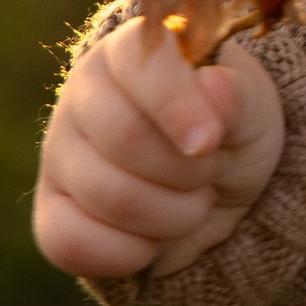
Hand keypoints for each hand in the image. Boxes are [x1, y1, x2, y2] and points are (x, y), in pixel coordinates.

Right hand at [34, 22, 286, 280]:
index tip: (209, 143)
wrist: (220, 190)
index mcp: (127, 52)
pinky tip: (156, 238)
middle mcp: (82, 96)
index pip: (137, 64)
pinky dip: (134, 253)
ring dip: (175, 214)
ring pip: (111, 198)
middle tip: (210, 169)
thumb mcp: (253, 107)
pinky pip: (74, 244)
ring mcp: (59, 156)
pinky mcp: (52, 213)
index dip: (176, 105)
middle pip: (125, 138)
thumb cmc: (231, 131)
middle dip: (190, 170)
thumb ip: (238, 94)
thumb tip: (213, 85)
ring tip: (191, 199)